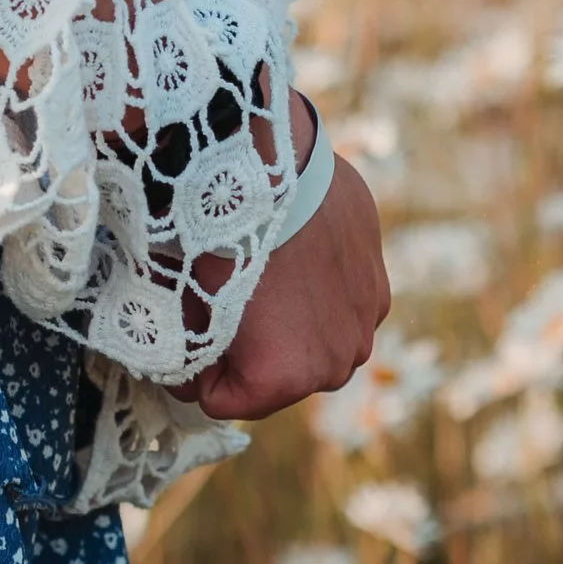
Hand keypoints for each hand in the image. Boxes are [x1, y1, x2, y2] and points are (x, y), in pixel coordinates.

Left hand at [180, 103, 389, 423]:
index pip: (223, 401)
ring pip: (315, 343)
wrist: (279, 163)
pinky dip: (322, 293)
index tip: (184, 333)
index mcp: (285, 377)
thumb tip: (189, 365)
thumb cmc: (224, 234)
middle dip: (247, 349)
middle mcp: (335, 364)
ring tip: (263, 275)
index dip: (196, 370)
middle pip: (275, 375)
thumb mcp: (187, 300)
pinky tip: (299, 255)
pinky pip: (342, 308)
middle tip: (218, 300)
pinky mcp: (378, 287)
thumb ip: (192, 348)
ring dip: (291, 325)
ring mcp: (363, 325)